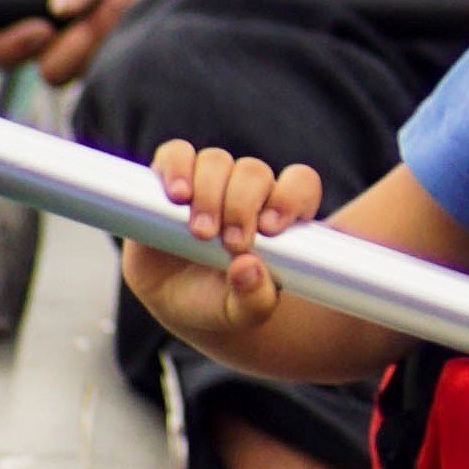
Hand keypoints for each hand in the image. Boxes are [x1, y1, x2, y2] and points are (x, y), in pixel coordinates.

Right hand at [0, 0, 278, 86]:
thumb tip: (58, 7)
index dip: (6, 42)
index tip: (43, 25)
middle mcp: (73, 30)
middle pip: (43, 66)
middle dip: (77, 39)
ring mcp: (111, 53)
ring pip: (85, 79)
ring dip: (111, 42)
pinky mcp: (146, 70)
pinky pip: (126, 86)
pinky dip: (141, 60)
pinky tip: (165, 23)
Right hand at [115, 140, 322, 338]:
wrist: (180, 307)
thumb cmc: (224, 304)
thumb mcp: (243, 314)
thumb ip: (254, 299)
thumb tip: (248, 267)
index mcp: (278, 215)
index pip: (299, 184)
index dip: (289, 197)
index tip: (270, 228)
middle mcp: (245, 192)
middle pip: (254, 172)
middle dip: (242, 205)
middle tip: (230, 243)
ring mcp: (208, 183)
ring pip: (216, 161)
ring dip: (209, 193)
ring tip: (200, 232)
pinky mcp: (169, 181)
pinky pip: (175, 155)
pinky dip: (176, 168)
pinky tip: (177, 195)